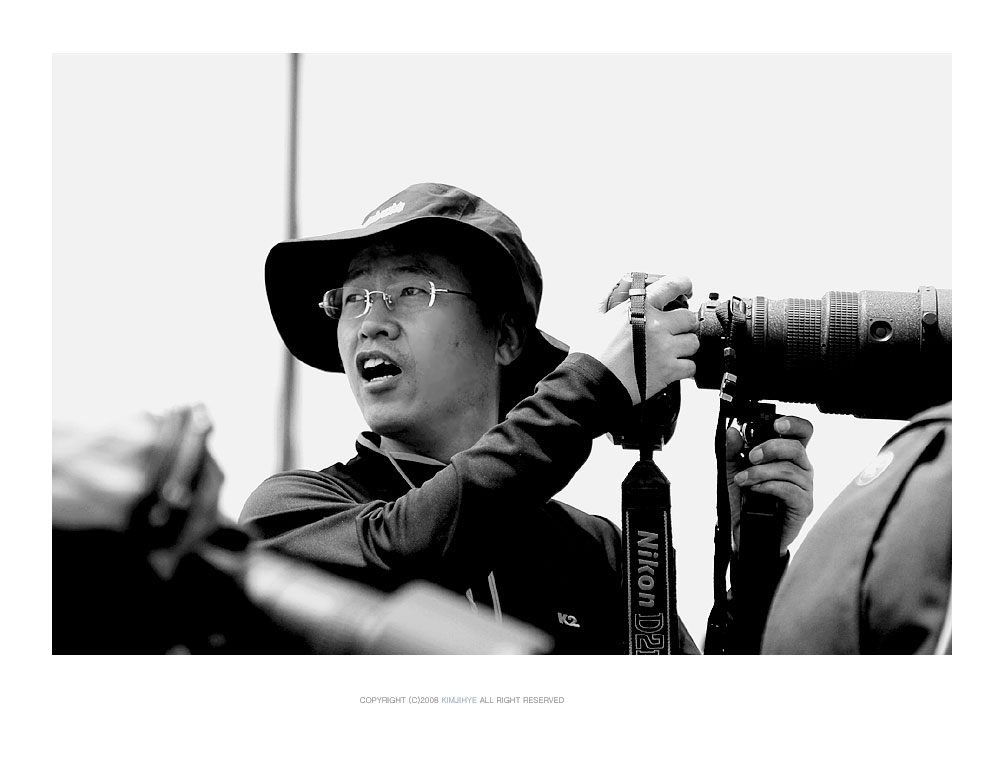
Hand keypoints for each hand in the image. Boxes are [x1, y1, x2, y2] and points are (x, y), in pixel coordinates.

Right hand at [573, 274, 699, 405]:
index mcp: (638, 308)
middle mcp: (655, 326)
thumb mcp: (594, 319)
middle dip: (684, 324)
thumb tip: (609, 292)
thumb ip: (605, 302)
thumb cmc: (591, 354)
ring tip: (672, 352)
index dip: (684, 284)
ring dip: (685, 347)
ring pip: (693, 342)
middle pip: (689, 318)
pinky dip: (684, 368)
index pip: (672, 285)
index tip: (687, 288)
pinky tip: (672, 368)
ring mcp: (664, 348)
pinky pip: (691, 366)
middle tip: (675, 330)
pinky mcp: (668, 370)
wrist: (591, 382)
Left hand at [726, 415, 813, 554]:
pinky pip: (790, 490)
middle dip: (772, 447)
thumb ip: (732, 452)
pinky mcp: (804, 505)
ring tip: (744, 480)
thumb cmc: (744, 500)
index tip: (777, 424)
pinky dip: (769, 487)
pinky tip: (755, 490)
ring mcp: (805, 487)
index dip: (794, 424)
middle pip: (797, 447)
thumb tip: (732, 432)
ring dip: (761, 472)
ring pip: (790, 469)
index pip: (802, 432)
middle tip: (752, 456)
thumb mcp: (733, 471)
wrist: (745, 532)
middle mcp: (801, 468)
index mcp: (788, 455)